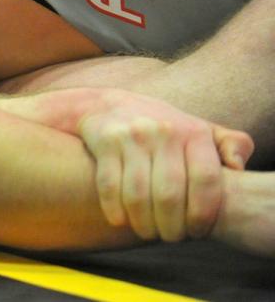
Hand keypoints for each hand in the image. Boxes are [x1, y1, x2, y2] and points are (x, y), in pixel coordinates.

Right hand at [77, 89, 253, 241]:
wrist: (110, 105)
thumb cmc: (165, 128)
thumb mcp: (201, 130)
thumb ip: (231, 144)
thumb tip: (238, 168)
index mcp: (193, 132)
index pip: (205, 180)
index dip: (203, 213)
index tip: (198, 232)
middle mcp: (164, 131)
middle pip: (169, 193)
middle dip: (171, 226)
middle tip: (171, 237)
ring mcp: (131, 135)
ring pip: (137, 193)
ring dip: (143, 222)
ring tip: (148, 232)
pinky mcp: (104, 141)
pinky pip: (109, 184)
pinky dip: (115, 209)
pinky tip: (120, 220)